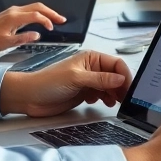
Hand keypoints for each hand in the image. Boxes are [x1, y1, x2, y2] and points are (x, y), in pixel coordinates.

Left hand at [0, 3, 66, 53]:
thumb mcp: (6, 43)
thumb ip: (24, 38)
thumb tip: (37, 35)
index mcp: (14, 17)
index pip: (36, 15)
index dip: (47, 20)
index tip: (52, 27)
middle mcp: (13, 11)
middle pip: (37, 7)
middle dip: (51, 12)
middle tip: (61, 19)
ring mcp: (11, 11)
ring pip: (33, 7)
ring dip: (45, 12)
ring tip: (54, 19)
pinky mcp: (9, 14)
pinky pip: (27, 10)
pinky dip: (37, 13)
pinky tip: (40, 19)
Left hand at [0, 50, 131, 116]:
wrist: (30, 98)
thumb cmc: (48, 82)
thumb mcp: (76, 78)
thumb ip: (100, 79)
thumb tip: (120, 79)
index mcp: (91, 58)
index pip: (116, 64)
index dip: (125, 75)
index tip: (130, 88)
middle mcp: (92, 68)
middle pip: (115, 76)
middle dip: (121, 87)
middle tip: (125, 99)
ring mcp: (88, 81)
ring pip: (110, 87)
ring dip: (114, 94)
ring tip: (115, 102)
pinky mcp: (84, 93)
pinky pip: (102, 95)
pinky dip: (106, 99)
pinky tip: (103, 103)